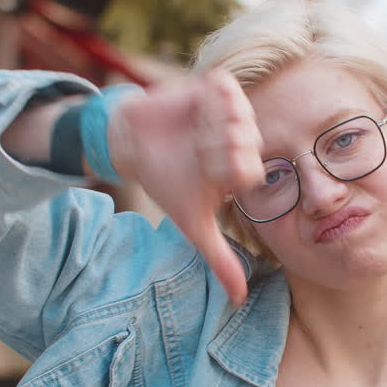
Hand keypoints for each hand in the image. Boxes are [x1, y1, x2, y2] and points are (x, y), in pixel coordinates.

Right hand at [107, 71, 261, 306]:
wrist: (134, 145)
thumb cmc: (168, 182)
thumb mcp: (193, 224)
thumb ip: (219, 258)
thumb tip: (239, 299)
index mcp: (243, 170)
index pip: (252, 171)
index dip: (229, 175)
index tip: (208, 178)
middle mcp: (241, 140)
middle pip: (248, 143)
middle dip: (220, 153)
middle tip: (200, 156)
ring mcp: (228, 112)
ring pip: (240, 115)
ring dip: (216, 128)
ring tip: (197, 135)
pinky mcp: (212, 87)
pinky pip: (226, 88)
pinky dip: (213, 101)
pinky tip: (198, 113)